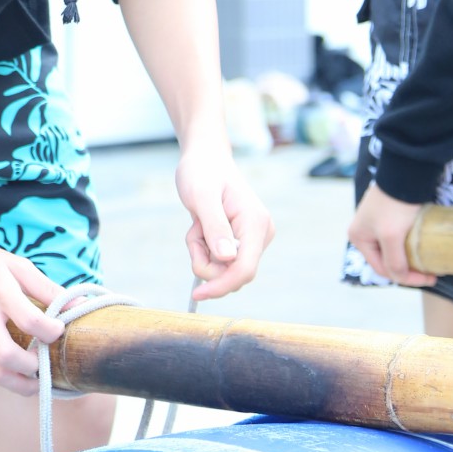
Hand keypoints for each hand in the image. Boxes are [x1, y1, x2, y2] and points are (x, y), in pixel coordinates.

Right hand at [0, 220, 67, 392]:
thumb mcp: (17, 266)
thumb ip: (48, 288)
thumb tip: (80, 306)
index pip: (31, 322)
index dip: (51, 332)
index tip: (59, 331)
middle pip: (8, 357)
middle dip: (33, 369)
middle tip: (45, 364)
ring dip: (18, 383)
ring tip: (34, 380)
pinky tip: (11, 369)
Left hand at [175, 147, 274, 300]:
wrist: (205, 158)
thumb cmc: (202, 172)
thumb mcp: (201, 196)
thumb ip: (215, 227)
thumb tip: (227, 259)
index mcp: (255, 223)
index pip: (244, 269)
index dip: (221, 286)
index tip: (196, 293)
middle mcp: (260, 233)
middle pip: (233, 274)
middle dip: (206, 262)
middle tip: (193, 235)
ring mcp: (252, 238)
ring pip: (223, 269)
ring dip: (202, 254)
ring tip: (197, 226)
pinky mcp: (242, 241)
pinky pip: (220, 261)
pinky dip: (204, 249)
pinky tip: (201, 227)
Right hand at [347, 183, 436, 287]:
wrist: (404, 172)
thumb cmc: (394, 205)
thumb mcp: (391, 237)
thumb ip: (394, 262)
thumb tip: (400, 278)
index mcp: (358, 238)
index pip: (382, 269)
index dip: (406, 278)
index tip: (430, 278)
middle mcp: (364, 231)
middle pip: (389, 260)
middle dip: (409, 268)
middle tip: (431, 271)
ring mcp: (377, 222)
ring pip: (396, 248)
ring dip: (412, 257)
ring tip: (429, 260)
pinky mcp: (390, 214)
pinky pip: (400, 237)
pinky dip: (412, 244)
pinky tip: (424, 246)